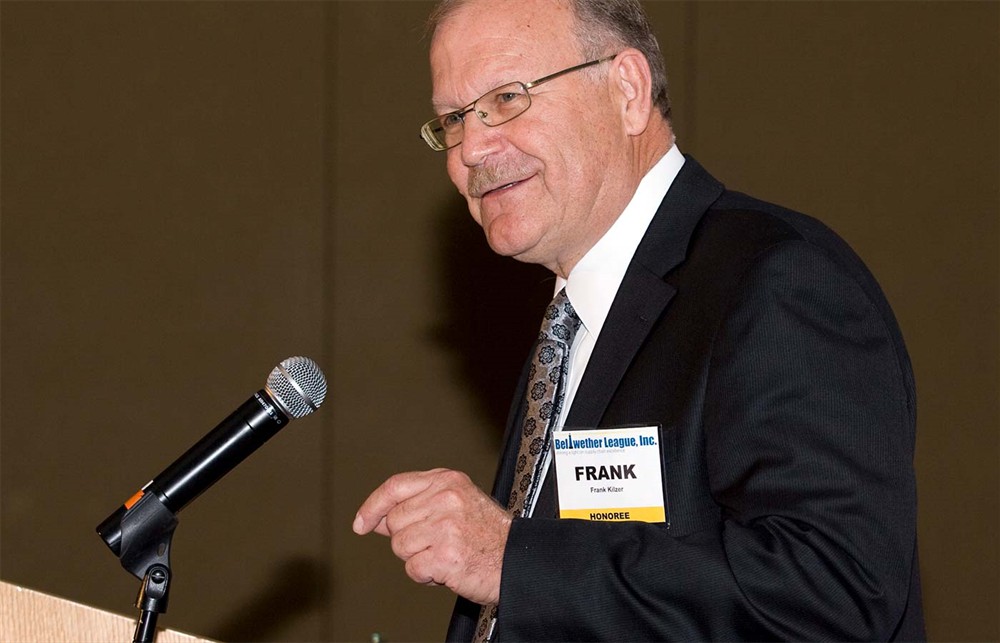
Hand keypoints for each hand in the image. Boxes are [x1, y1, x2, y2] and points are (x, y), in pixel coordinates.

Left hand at [353, 468, 510, 604]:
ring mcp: (445, 526)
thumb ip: (418, 505)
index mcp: (447, 481)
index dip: (373, 506)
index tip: (361, 522)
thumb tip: (375, 518)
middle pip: (394, 521)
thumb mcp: (457, 503)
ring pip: (400, 547)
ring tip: (444, 554)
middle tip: (434, 542)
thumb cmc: (489, 534)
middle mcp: (445, 498)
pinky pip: (413, 569)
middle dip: (407, 538)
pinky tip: (447, 568)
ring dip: (417, 558)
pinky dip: (426, 575)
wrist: (518, 559)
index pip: (395, 487)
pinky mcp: (445, 555)